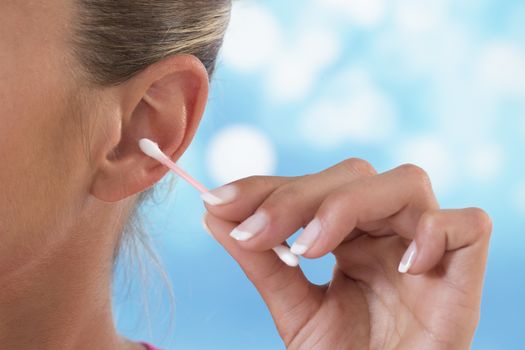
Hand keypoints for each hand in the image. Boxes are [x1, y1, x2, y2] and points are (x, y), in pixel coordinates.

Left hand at [202, 159, 491, 349]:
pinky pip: (467, 226)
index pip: (312, 186)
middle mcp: (388, 230)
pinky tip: (399, 267)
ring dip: (349, 205)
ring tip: (310, 249)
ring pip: (406, 183)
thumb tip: (213, 213)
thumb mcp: (294, 310)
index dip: (267, 187)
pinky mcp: (464, 271)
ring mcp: (427, 246)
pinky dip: (434, 232)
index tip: (219, 201)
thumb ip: (260, 262)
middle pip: (354, 176)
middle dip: (298, 197)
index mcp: (351, 235)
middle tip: (254, 231)